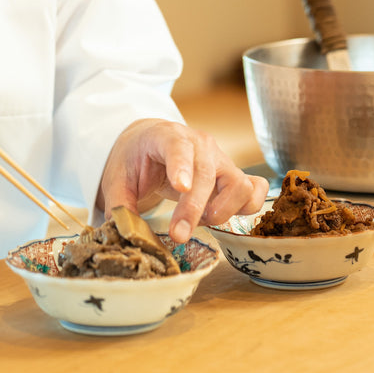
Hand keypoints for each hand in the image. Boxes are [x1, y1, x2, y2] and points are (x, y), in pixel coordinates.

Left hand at [99, 118, 268, 242]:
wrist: (152, 143)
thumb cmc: (136, 159)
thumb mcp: (118, 178)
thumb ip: (119, 204)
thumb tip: (124, 233)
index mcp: (167, 137)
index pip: (178, 146)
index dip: (182, 166)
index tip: (180, 188)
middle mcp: (201, 145)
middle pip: (207, 174)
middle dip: (194, 209)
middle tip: (178, 235)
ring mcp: (221, 159)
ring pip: (239, 183)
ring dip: (224, 209)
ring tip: (202, 220)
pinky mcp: (233, 175)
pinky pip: (256, 188)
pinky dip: (248, 206)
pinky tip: (225, 216)